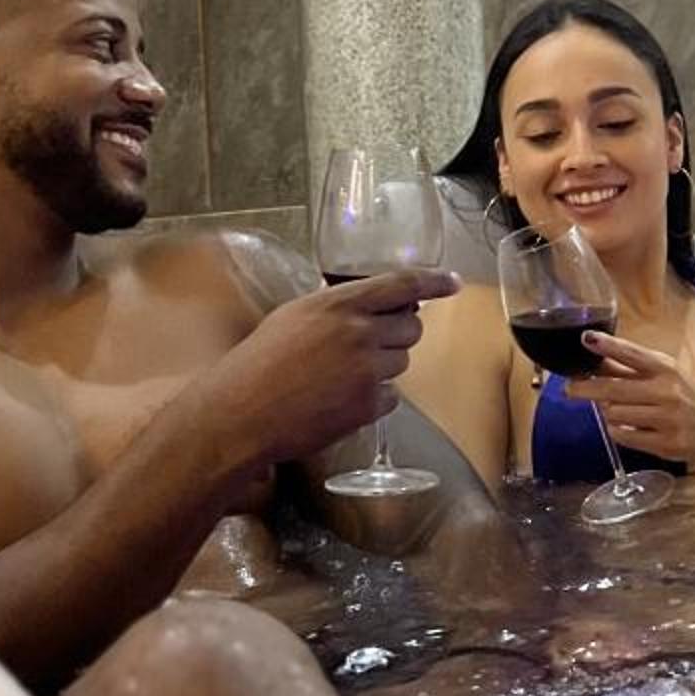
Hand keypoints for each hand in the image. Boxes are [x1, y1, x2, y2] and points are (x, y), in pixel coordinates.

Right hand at [206, 270, 457, 470]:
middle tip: (366, 346)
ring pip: (402, 362)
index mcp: (338, 303)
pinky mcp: (368, 405)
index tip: (452, 283)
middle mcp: (359, 332)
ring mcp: (367, 370)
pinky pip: (392, 397)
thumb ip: (333, 308)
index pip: (401, 284)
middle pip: (411, 328)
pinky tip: (340, 401)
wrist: (242, 413)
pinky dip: (374, 400)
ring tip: (341, 377)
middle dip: (396, 335)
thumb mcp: (293, 317)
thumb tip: (361, 307)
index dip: (433, 281)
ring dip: (383, 368)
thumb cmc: (257, 364)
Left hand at [568, 332, 694, 470]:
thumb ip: (627, 365)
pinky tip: (625, 427)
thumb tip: (591, 353)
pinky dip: (618, 431)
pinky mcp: (665, 443)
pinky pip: (624, 437)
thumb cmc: (683, 394)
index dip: (607, 346)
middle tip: (570, 389)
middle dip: (586, 389)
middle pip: (614, 389)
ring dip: (608, 413)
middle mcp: (667, 391)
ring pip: (615, 415)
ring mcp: (667, 419)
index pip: (632, 354)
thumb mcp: (661, 373)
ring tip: (617, 410)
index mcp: (665, 369)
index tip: (586, 339)